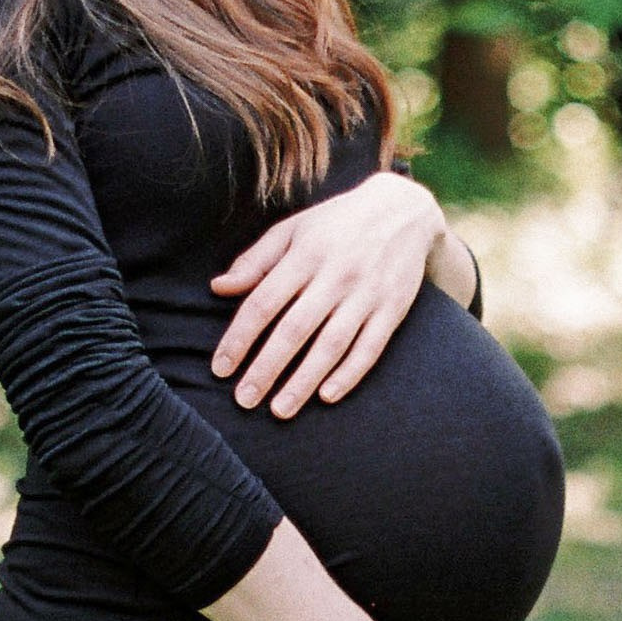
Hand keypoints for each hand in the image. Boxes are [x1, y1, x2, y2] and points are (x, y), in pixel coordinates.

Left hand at [209, 173, 444, 416]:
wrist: (403, 210)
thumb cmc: (337, 223)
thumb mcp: (293, 229)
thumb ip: (256, 261)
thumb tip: (219, 288)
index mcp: (305, 255)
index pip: (264, 303)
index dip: (239, 338)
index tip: (221, 368)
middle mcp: (336, 276)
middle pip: (294, 330)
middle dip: (266, 369)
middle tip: (244, 400)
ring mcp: (366, 295)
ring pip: (331, 345)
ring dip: (304, 381)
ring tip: (280, 410)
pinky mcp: (392, 310)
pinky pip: (370, 348)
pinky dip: (349, 374)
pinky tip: (327, 396)